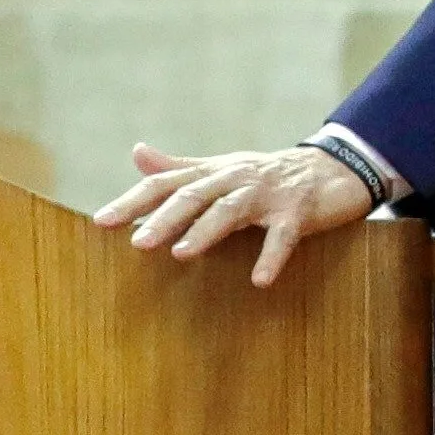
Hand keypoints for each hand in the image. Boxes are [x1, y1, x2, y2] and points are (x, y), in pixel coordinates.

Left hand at [89, 143, 378, 287]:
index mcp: (213, 173)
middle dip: (164, 218)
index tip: (102, 221)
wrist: (333, 168)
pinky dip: (271, 256)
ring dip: (206, 231)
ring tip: (182, 254)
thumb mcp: (221, 170)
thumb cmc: (267, 175)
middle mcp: (235, 178)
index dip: (133, 201)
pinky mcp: (298, 212)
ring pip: (231, 209)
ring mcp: (267, 194)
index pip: (165, 183)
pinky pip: (283, 235)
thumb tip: (137, 153)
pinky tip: (260, 280)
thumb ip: (178, 168)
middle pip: (194, 195)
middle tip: (138, 242)